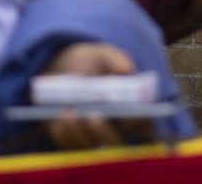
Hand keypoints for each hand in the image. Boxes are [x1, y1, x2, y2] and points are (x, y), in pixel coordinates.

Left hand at [40, 43, 154, 149]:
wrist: (59, 66)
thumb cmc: (89, 61)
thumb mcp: (103, 54)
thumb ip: (116, 59)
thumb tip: (126, 70)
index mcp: (130, 107)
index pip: (144, 125)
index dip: (140, 123)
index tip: (128, 115)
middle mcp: (114, 127)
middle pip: (116, 142)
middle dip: (104, 132)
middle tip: (93, 115)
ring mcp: (92, 136)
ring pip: (90, 146)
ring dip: (79, 132)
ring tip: (67, 112)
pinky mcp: (71, 140)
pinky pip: (68, 146)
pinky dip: (63, 134)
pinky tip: (57, 121)